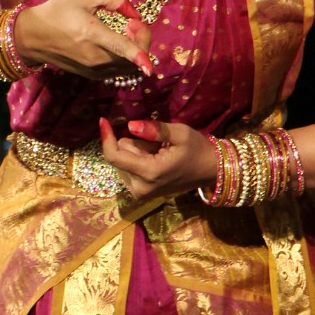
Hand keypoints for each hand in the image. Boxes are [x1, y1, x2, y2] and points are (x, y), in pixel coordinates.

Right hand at [14, 0, 152, 80]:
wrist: (33, 37)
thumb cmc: (58, 12)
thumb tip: (134, 11)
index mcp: (91, 33)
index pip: (120, 48)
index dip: (137, 56)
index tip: (150, 67)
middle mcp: (95, 56)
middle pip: (132, 58)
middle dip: (142, 39)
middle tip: (133, 22)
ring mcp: (94, 69)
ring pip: (129, 66)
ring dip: (136, 50)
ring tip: (126, 31)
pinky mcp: (93, 76)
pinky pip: (120, 70)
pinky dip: (127, 58)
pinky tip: (117, 43)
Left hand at [98, 117, 219, 203]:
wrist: (211, 171)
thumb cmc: (197, 149)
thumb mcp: (180, 133)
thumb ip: (155, 130)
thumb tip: (130, 126)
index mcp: (149, 173)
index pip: (114, 156)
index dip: (107, 137)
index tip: (103, 121)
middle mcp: (140, 187)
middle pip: (120, 156)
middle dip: (134, 145)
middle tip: (157, 144)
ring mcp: (140, 193)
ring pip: (124, 162)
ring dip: (138, 152)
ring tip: (160, 152)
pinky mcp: (141, 193)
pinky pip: (130, 169)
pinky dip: (139, 160)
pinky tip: (157, 159)